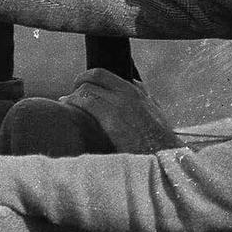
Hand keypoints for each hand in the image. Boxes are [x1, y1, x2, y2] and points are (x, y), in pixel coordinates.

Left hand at [64, 69, 180, 152]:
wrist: (166, 157)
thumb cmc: (160, 141)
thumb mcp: (156, 115)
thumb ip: (144, 99)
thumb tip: (135, 87)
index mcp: (137, 92)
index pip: (105, 74)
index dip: (89, 78)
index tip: (81, 87)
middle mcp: (128, 93)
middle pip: (94, 76)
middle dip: (78, 83)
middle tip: (69, 96)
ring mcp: (120, 104)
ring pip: (87, 89)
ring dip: (73, 97)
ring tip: (66, 106)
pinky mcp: (112, 118)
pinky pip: (86, 102)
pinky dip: (73, 104)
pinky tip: (68, 114)